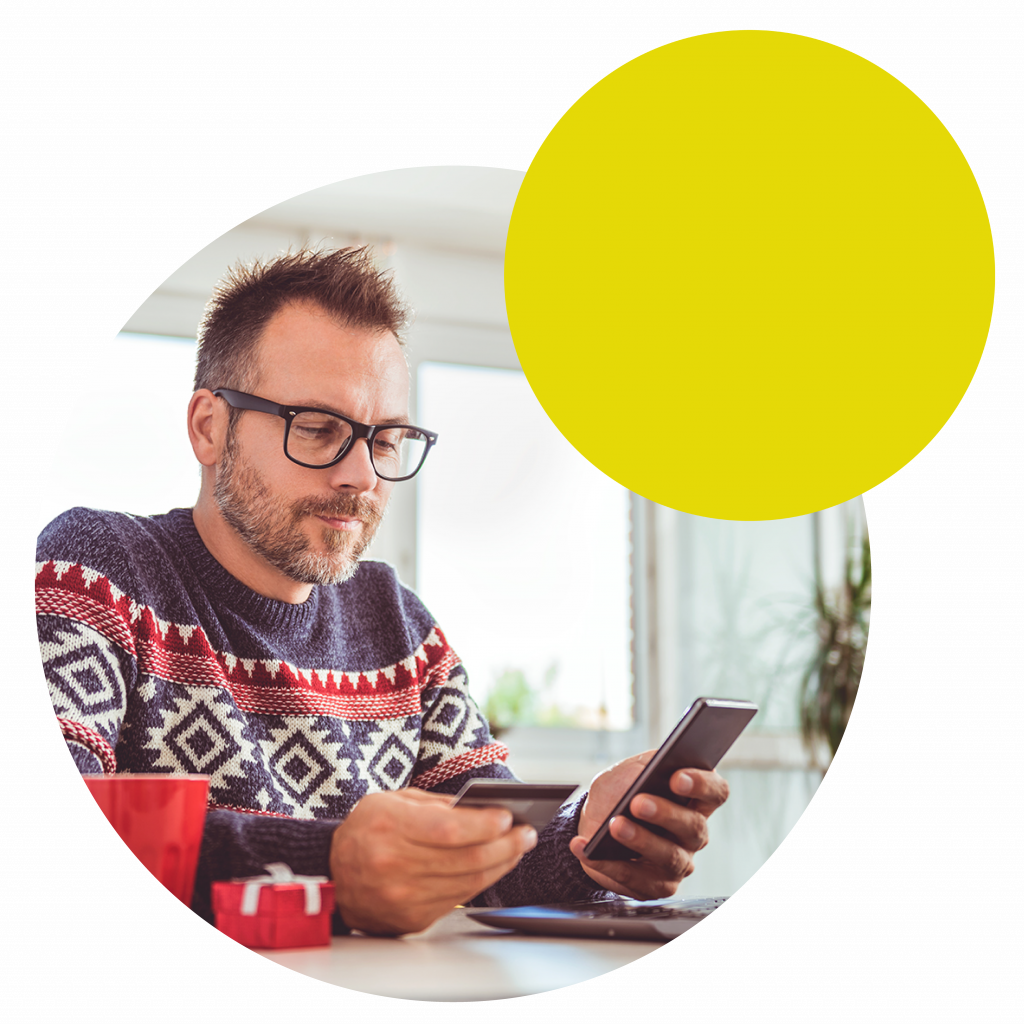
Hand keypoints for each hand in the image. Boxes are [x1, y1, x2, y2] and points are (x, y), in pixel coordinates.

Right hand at [330, 787, 536, 935]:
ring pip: (467, 883)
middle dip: (505, 845)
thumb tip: (485, 810)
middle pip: (465, 859)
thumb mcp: (394, 800)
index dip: (484, 825)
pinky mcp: (410, 920)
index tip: (509, 817)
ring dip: (500, 865)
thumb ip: (437, 805)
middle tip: (527, 833)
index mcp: (388, 827)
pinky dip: (481, 883)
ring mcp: (401, 898)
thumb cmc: (368, 829)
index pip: (448, 830)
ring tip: (517, 848)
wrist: (334, 874)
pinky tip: (494, 866)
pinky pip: (457, 900)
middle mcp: (393, 866)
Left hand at [569, 752, 728, 899]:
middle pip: (694, 827)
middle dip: (665, 814)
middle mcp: (693, 833)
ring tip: (614, 826)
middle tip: (637, 802)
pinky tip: (586, 848)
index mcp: (695, 798)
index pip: (716, 792)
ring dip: (640, 841)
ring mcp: (678, 862)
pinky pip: (636, 880)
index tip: (676, 777)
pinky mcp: (656, 886)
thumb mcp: (629, 769)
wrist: (595, 818)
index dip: (702, 785)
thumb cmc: (620, 790)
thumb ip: (643, 768)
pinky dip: (608, 864)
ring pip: (670, 857)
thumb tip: (650, 772)